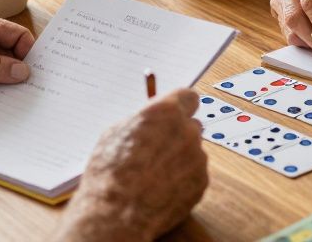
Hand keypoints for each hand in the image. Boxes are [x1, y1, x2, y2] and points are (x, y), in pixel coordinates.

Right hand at [58, 89, 207, 240]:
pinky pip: (195, 174)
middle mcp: (187, 131)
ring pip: (193, 151)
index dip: (180, 105)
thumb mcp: (116, 133)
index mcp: (166, 112)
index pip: (188, 97)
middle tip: (159, 147)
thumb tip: (151, 120)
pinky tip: (162, 187)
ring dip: (180, 158)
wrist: (116, 213)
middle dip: (179, 133)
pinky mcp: (201, 182)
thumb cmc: (110, 174)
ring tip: (155, 174)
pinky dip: (183, 179)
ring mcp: (197, 158)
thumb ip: (143, 121)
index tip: (176, 112)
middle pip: (192, 125)